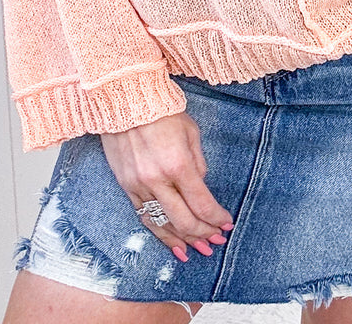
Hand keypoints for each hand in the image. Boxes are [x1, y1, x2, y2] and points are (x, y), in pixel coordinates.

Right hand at [99, 113, 233, 262]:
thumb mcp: (191, 132)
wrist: (124, 101)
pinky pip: (144, 218)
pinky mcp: (126, 187)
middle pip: (184, 221)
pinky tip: (172, 244)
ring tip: (197, 251)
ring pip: (163, 225)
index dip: (216, 218)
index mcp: (178, 164)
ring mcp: (139, 186)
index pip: (201, 203)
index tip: (226, 223)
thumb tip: (201, 187)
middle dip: (203, 234)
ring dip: (182, 241)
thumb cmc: (162, 111)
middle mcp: (157, 180)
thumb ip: (198, 163)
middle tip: (216, 241)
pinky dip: (160, 234)